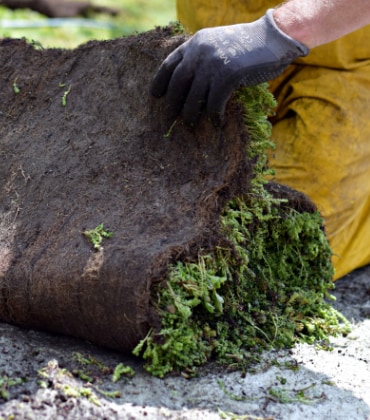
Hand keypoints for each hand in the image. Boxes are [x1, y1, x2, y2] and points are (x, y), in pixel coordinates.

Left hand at [151, 9, 308, 124]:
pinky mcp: (227, 75)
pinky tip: (217, 123)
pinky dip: (214, 116)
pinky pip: (214, 103)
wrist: (275, 37)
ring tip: (191, 125)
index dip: (160, 82)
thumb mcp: (218, 44)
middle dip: (172, 104)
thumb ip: (203, 58)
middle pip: (177, 84)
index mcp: (195, 43)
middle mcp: (200, 52)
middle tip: (168, 119)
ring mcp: (213, 63)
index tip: (155, 96)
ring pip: (193, 97)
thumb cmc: (248, 46)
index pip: (169, 64)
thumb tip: (191, 85)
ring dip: (191, 114)